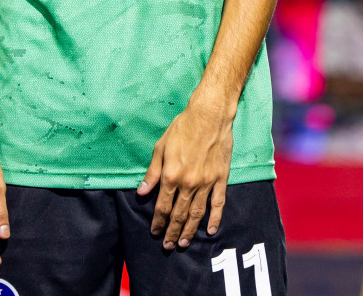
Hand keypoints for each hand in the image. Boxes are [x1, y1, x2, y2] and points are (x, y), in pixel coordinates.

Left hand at [138, 96, 234, 249]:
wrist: (209, 116)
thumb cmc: (182, 128)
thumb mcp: (160, 147)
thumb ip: (152, 172)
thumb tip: (142, 192)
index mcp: (171, 175)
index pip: (162, 206)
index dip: (158, 221)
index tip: (155, 232)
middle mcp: (189, 183)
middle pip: (178, 214)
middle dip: (171, 231)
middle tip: (168, 245)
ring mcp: (206, 183)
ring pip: (197, 213)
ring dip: (189, 230)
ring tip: (183, 243)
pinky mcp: (221, 179)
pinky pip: (218, 204)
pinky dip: (215, 219)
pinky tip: (210, 230)